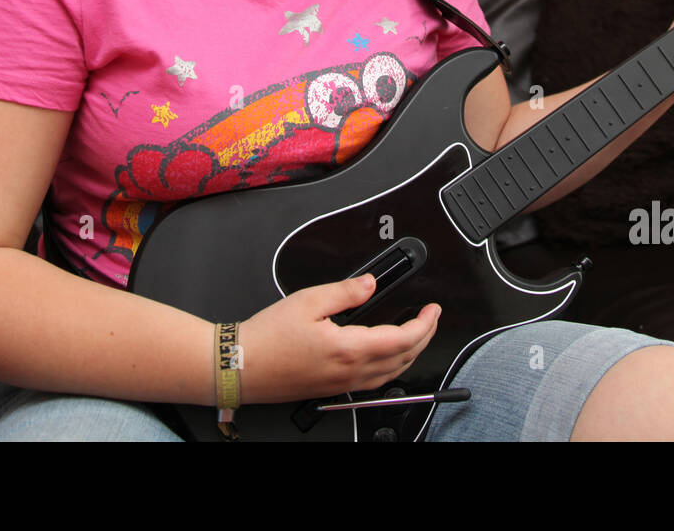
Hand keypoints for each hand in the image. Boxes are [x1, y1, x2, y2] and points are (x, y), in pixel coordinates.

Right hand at [237, 275, 440, 403]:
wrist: (241, 366)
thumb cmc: (267, 338)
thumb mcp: (308, 301)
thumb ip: (345, 291)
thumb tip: (370, 284)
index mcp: (349, 348)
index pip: (403, 339)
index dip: (425, 324)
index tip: (433, 310)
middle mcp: (350, 372)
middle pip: (404, 358)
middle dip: (425, 337)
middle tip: (431, 319)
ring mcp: (342, 384)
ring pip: (391, 373)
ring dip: (411, 354)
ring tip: (417, 335)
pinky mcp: (332, 389)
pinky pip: (374, 382)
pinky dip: (391, 368)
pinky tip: (388, 358)